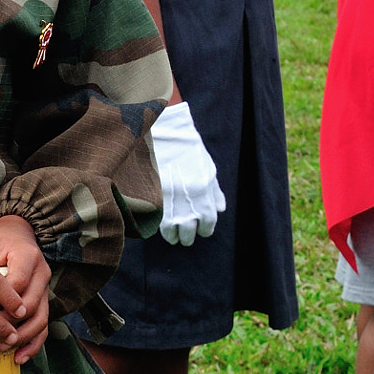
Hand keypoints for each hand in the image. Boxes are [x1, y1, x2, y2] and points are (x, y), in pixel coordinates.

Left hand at [0, 216, 51, 361]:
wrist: (17, 233)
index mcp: (27, 255)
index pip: (17, 283)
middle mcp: (42, 272)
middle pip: (30, 305)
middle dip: (8, 323)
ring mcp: (46, 289)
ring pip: (40, 319)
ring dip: (20, 338)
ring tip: (0, 349)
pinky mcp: (44, 301)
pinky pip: (44, 326)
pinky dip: (33, 344)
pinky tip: (19, 358)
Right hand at [153, 102, 224, 243]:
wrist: (166, 134)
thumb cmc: (189, 151)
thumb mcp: (208, 169)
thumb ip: (216, 192)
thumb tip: (220, 209)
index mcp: (205, 195)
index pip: (207, 223)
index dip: (205, 229)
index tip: (201, 230)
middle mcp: (188, 201)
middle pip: (189, 231)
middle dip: (188, 237)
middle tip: (185, 238)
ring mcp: (169, 200)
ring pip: (172, 230)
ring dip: (173, 237)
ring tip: (173, 238)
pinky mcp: (153, 196)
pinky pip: (157, 220)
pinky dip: (159, 227)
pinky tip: (161, 226)